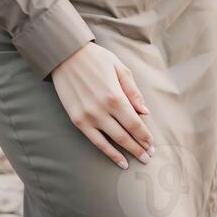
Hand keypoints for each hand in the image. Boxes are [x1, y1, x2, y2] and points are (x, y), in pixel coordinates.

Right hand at [50, 41, 155, 168]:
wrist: (65, 55)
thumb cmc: (95, 58)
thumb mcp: (118, 67)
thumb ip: (132, 90)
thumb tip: (145, 112)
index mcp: (115, 96)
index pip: (135, 123)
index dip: (145, 136)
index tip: (151, 143)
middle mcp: (102, 110)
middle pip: (126, 135)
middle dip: (140, 147)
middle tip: (149, 156)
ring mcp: (88, 117)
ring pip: (113, 142)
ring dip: (129, 152)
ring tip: (140, 159)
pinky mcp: (77, 121)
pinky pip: (96, 142)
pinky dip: (109, 153)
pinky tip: (120, 161)